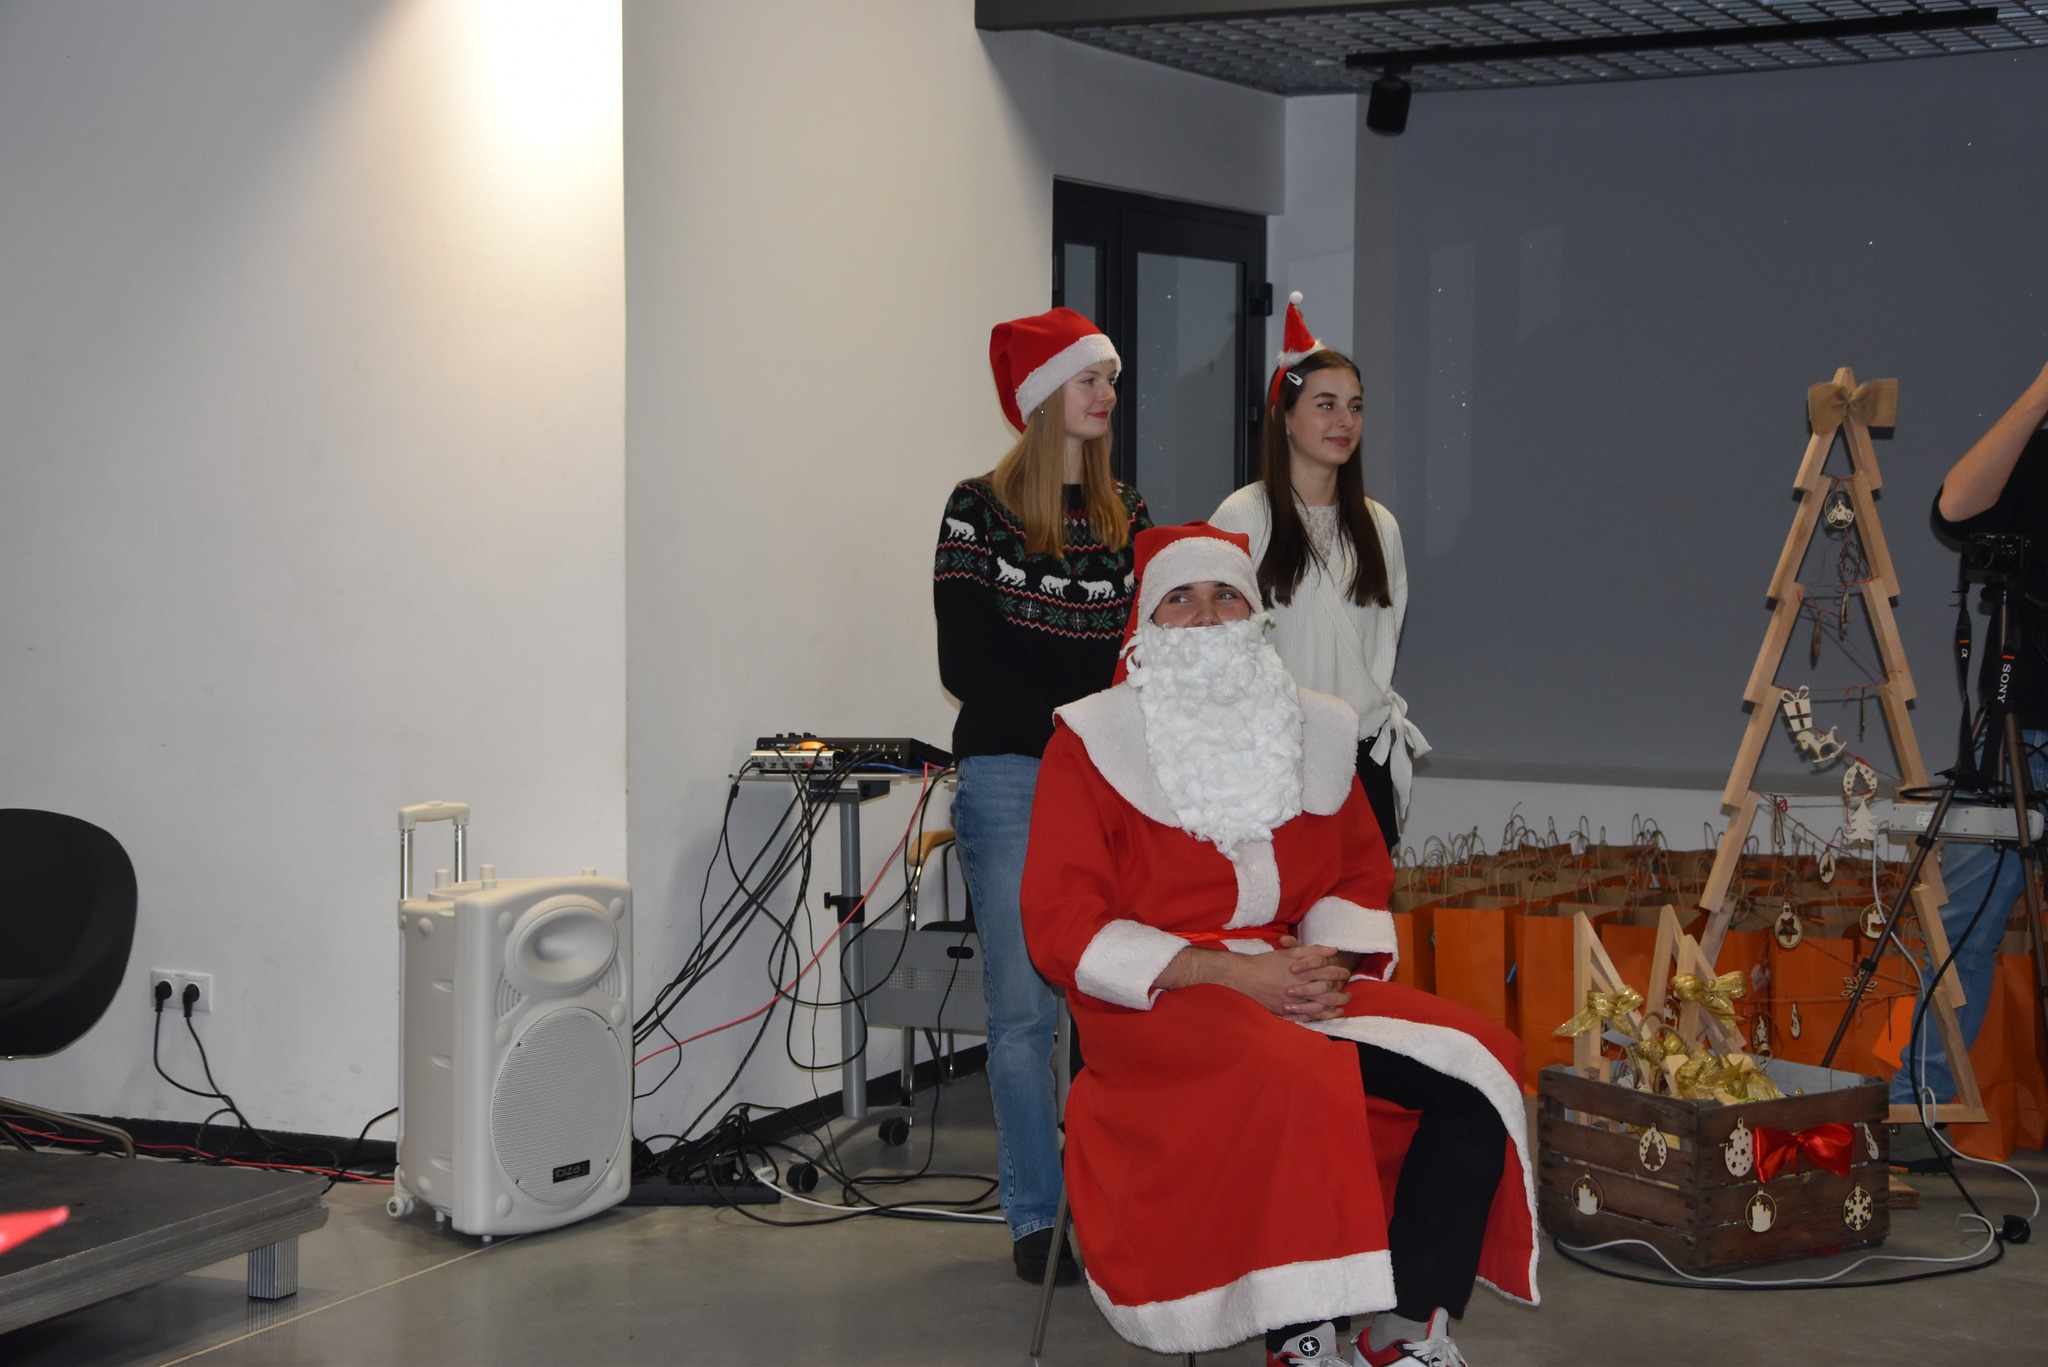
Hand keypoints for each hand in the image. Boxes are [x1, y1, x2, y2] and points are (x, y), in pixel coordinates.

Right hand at [1223, 942, 1350, 1019]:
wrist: (1244, 977)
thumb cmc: (1266, 963)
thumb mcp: (1289, 953)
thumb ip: (1312, 950)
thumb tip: (1333, 950)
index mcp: (1300, 970)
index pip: (1326, 970)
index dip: (1338, 971)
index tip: (1346, 973)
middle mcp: (1298, 986)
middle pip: (1326, 990)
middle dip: (1340, 990)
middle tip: (1349, 991)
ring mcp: (1293, 1001)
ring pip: (1320, 1005)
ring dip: (1335, 1004)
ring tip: (1344, 1003)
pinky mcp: (1286, 1011)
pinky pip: (1308, 1016)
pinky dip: (1322, 1016)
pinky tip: (1331, 1014)